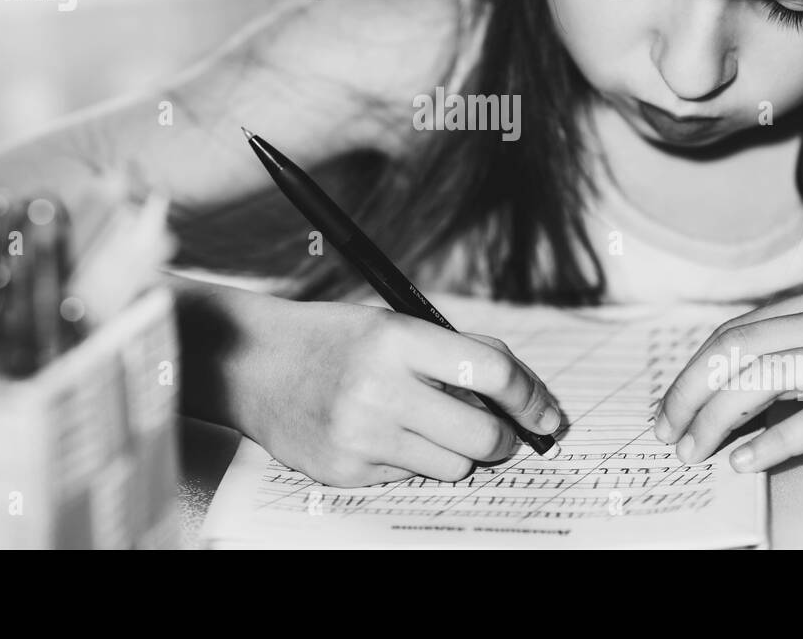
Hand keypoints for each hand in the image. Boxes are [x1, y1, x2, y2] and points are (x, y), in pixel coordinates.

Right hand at [220, 294, 561, 487]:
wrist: (256, 366)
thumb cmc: (338, 340)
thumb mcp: (398, 324)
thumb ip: (460, 352)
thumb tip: (526, 393)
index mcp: (398, 339)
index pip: (492, 372)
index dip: (530, 396)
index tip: (545, 412)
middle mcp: (379, 389)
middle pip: (483, 435)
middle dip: (503, 438)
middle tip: (502, 432)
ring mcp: (360, 437)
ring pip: (454, 466)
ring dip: (458, 452)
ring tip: (428, 424)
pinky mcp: (346, 472)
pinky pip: (412, 478)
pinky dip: (414, 461)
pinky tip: (385, 434)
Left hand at [653, 283, 802, 471]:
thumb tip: (739, 389)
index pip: (734, 333)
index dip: (692, 371)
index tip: (669, 408)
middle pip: (737, 351)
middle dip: (690, 394)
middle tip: (668, 433)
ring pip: (766, 378)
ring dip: (718, 418)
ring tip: (696, 449)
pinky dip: (773, 442)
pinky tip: (747, 460)